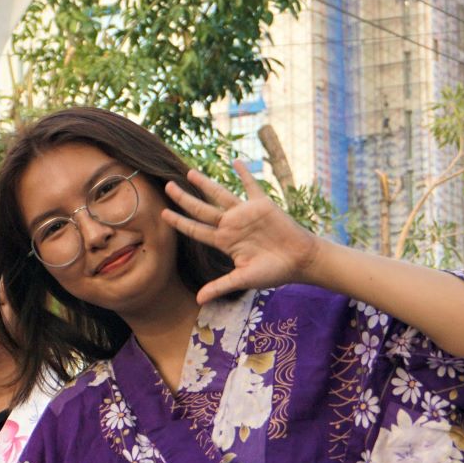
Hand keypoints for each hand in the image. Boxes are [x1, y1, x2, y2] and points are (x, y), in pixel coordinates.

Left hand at [160, 162, 321, 304]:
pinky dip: (244, 173)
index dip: (180, 222)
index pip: (196, 230)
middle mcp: (231, 225)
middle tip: (167, 186)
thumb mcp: (243, 279)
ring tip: (189, 172)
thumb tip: (198, 301)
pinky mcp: (262, 205)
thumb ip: (220, 286)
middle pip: (201, 209)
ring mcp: (245, 213)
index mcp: (224, 241)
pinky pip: (250, 185)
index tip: (163, 214)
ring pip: (220, 195)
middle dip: (184, 199)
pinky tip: (235, 161)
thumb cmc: (273, 272)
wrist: (300, 261)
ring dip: (205, 184)